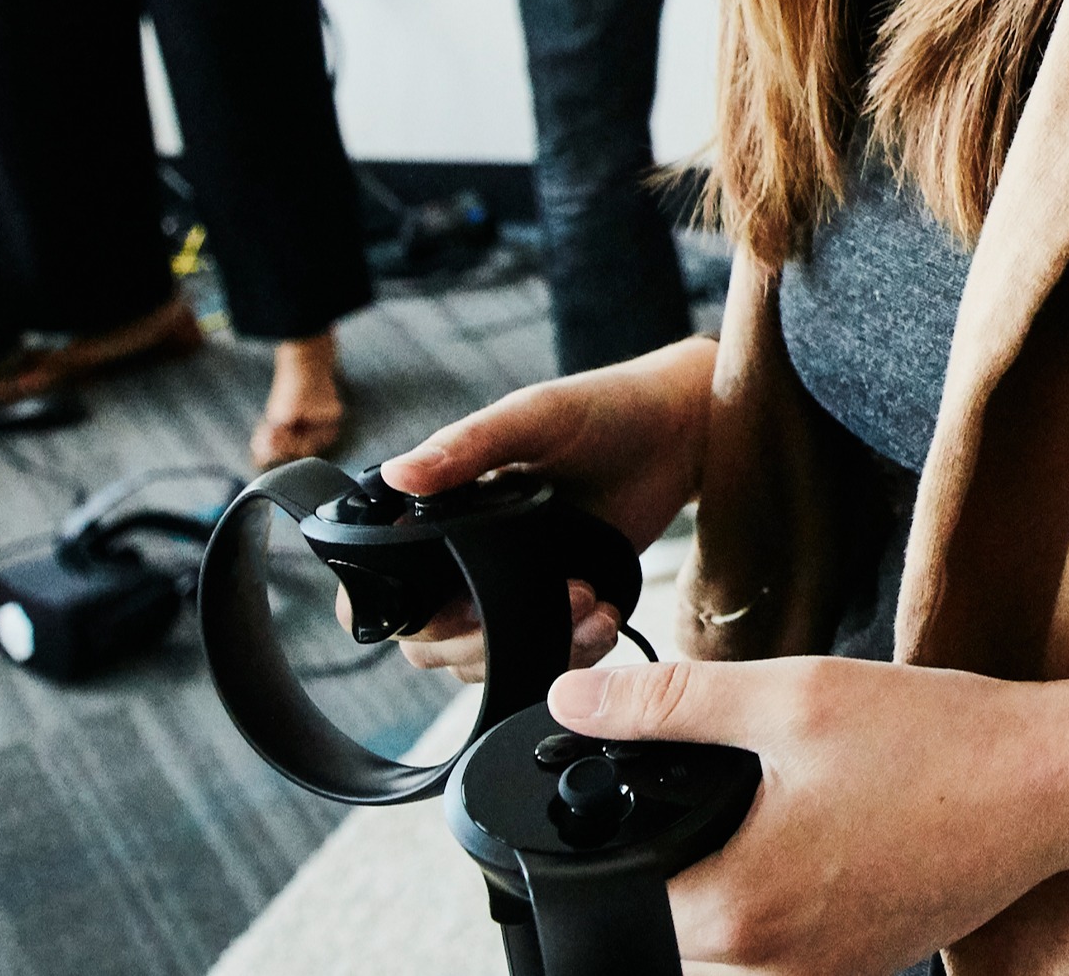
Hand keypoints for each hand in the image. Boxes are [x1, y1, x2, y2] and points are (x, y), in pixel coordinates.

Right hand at [372, 333, 710, 680]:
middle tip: (552, 596)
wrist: (683, 432)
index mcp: (439, 508)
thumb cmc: (603, 408)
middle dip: (482, 639)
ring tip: (588, 604)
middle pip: (430, 640)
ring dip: (529, 647)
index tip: (459, 609)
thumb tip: (399, 475)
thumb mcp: (532, 418)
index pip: (385, 582)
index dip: (406, 612)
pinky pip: (539, 654)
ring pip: (482, 659)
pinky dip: (567, 653)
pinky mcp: (558, 602)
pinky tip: (602, 622)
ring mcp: (510, 583)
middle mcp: (465, 553)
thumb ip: (467, 446)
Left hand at [549, 655, 1068, 975]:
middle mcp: (774, 965)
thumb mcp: (793, 697)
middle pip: (667, 932)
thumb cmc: (941, 741)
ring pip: (722, 952)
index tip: (667, 784)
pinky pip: (785, 955)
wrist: (1057, 783)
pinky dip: (784, 908)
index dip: (619, 838)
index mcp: (739, 906)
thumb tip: (574, 699)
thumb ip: (669, 704)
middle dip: (679, 859)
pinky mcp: (862, 970)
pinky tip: (827, 846)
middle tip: (739, 787)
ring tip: (782, 816)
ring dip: (728, 889)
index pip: (619, 902)